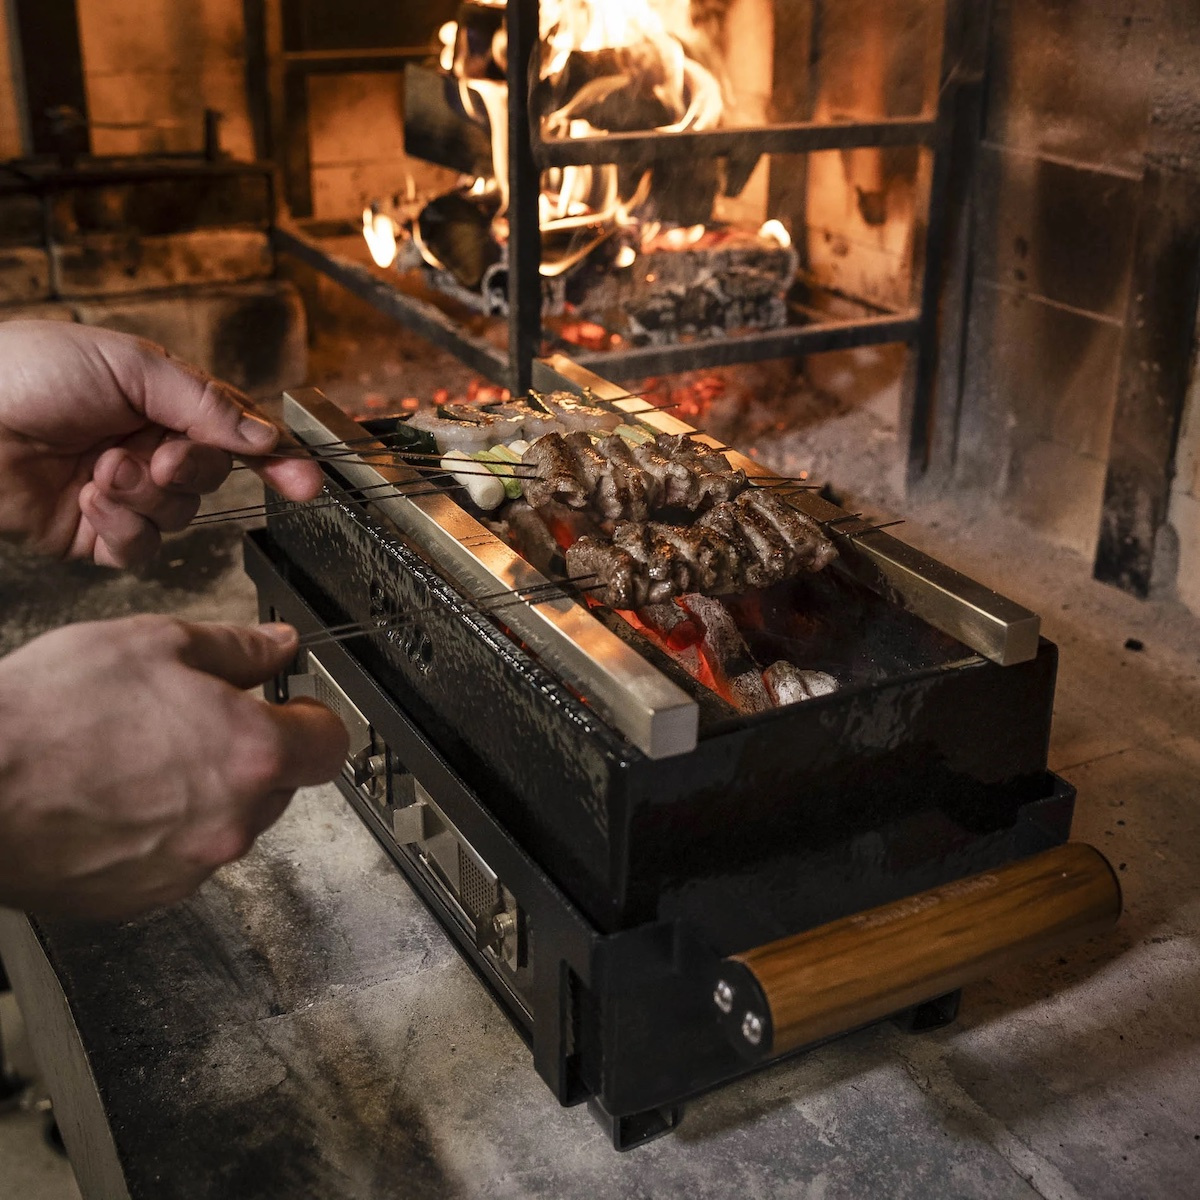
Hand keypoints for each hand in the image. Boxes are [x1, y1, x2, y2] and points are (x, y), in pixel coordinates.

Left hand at [0, 320, 322, 566]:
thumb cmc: (26, 371)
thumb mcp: (130, 366)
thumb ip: (206, 404)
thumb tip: (265, 437)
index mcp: (163, 402)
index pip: (238, 433)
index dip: (276, 457)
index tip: (305, 480)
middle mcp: (149, 448)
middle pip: (212, 479)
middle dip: (190, 471)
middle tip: (158, 459)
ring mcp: (124, 495)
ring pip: (180, 517)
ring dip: (144, 498)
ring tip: (100, 472)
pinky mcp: (96, 535)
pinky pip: (141, 550)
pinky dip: (123, 530)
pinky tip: (89, 502)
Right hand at [0, 616, 347, 919]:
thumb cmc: (46, 717)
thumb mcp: (152, 644)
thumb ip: (235, 648)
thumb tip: (279, 647)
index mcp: (250, 753)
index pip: (329, 743)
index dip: (311, 718)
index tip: (290, 706)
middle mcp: (232, 822)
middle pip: (278, 783)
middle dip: (249, 750)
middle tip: (190, 719)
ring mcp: (189, 868)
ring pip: (227, 822)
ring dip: (204, 791)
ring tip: (137, 755)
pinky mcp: (144, 898)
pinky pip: (178, 857)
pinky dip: (161, 829)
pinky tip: (114, 796)